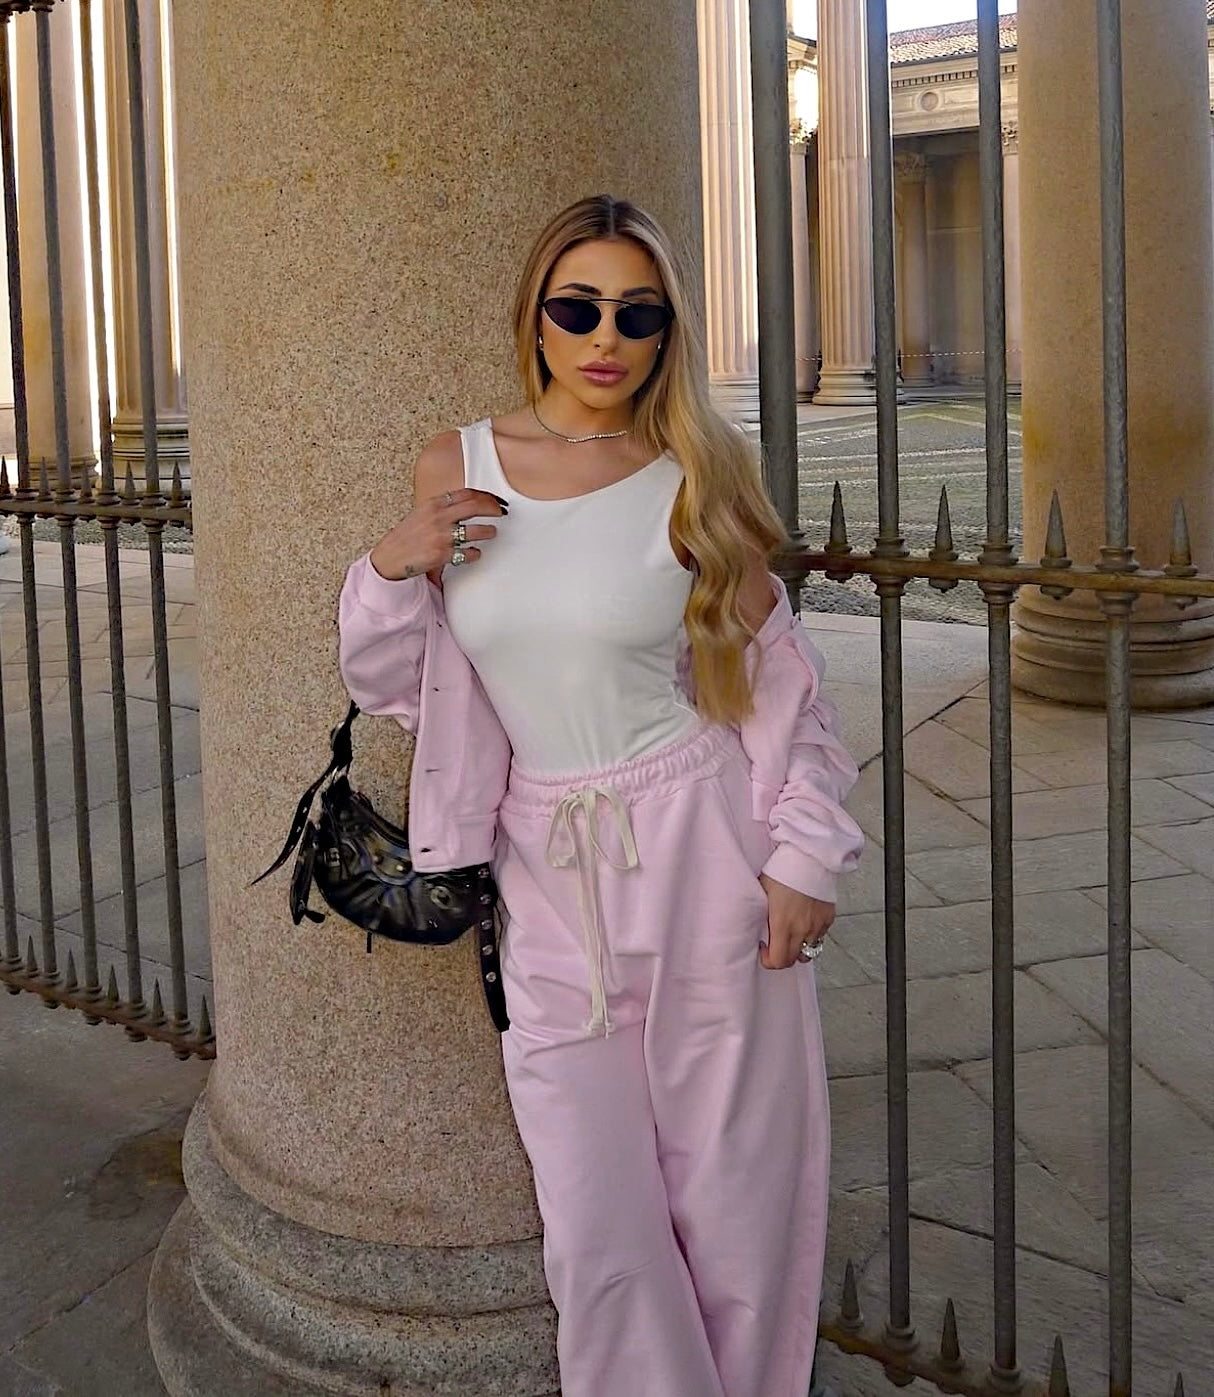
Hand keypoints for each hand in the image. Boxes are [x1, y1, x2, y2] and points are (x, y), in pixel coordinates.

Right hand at [369, 487, 507, 580]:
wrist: (390, 557)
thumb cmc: (407, 536)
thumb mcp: (422, 513)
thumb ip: (443, 508)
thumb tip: (468, 503)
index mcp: (434, 504)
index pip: (466, 493)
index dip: (485, 496)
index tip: (495, 500)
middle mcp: (438, 517)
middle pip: (474, 506)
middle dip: (493, 508)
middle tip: (501, 512)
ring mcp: (440, 536)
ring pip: (475, 531)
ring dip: (488, 531)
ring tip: (492, 532)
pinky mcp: (441, 554)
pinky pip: (468, 553)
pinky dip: (475, 553)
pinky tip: (476, 553)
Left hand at [757, 873, 834, 969]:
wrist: (809, 857)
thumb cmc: (782, 871)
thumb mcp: (762, 892)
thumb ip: (760, 914)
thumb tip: (756, 927)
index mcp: (783, 925)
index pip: (778, 961)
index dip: (769, 960)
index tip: (763, 947)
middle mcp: (802, 930)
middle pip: (794, 960)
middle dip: (783, 957)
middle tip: (775, 943)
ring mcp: (817, 926)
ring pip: (809, 951)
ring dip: (798, 948)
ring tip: (791, 934)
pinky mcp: (828, 919)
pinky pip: (819, 937)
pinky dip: (811, 936)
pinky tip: (803, 922)